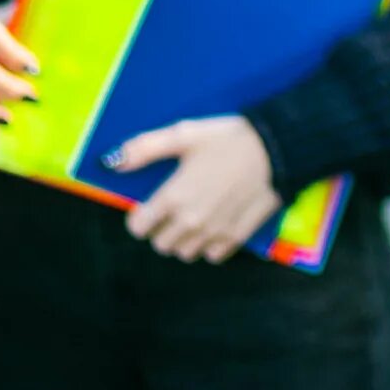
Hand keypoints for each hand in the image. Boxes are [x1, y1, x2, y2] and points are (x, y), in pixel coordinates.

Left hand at [107, 115, 280, 262]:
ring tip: (194, 217)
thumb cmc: (228, 138)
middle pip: (160, 244)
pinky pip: (211, 255)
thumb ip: (145, 149)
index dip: (139, 216)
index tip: (148, 206)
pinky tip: (215, 224)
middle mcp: (190, 221)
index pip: (138, 228)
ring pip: (184, 253)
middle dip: (161, 228)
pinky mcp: (236, 237)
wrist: (277, 149)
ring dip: (184, 239)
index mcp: (173, 197)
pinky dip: (208, 244)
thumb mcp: (184, 134)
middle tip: (173, 209)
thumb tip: (112, 163)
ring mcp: (214, 232)